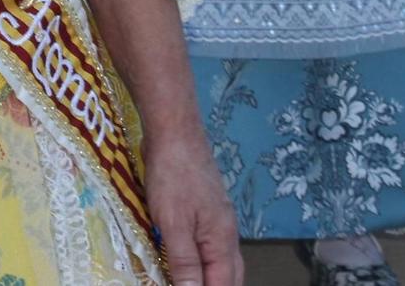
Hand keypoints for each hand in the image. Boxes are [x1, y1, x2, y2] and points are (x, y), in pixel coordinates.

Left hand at [142, 132, 242, 285]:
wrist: (176, 133)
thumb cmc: (174, 177)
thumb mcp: (175, 223)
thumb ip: (184, 262)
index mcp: (223, 241)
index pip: (223, 284)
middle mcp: (227, 234)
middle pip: (230, 275)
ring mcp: (218, 220)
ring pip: (222, 260)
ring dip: (213, 277)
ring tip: (195, 282)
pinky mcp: (206, 209)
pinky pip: (211, 245)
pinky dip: (205, 261)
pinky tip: (190, 260)